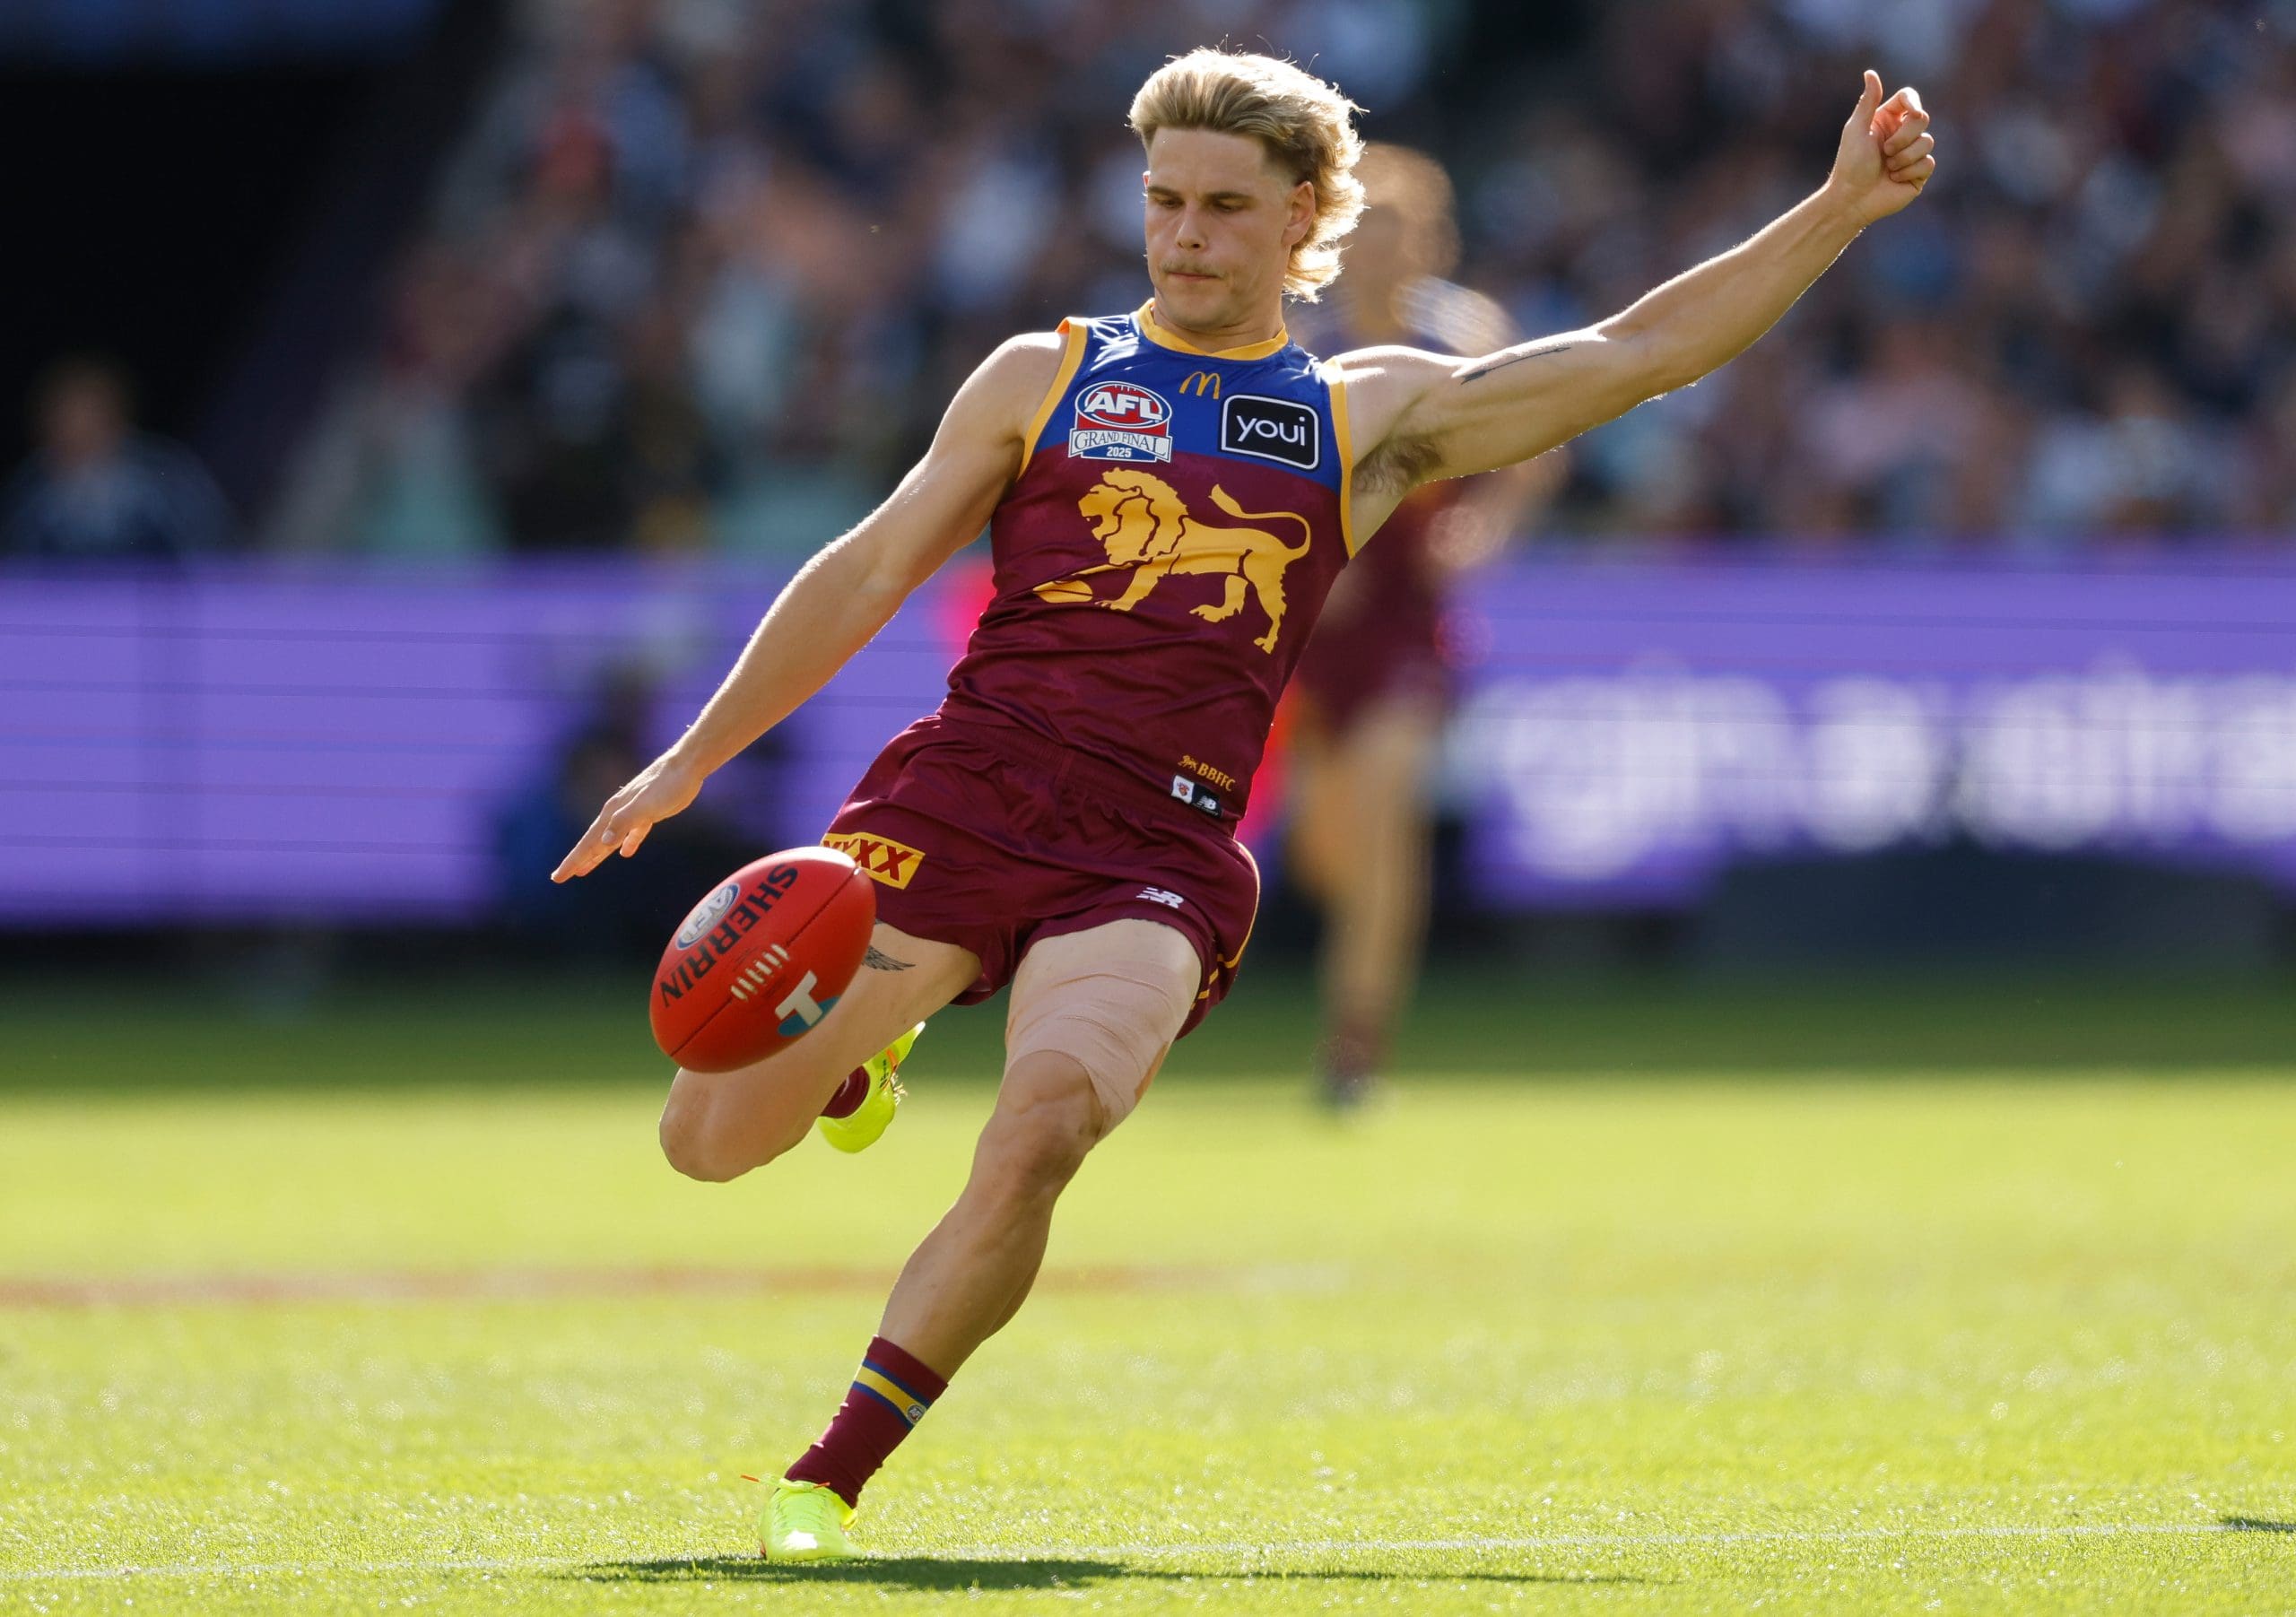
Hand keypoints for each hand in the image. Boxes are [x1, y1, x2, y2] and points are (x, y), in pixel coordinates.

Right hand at [550, 752, 704, 881]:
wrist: (687, 765)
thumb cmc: (667, 785)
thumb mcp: (645, 806)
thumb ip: (624, 822)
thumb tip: (604, 841)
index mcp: (613, 813)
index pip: (589, 842)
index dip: (574, 860)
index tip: (558, 877)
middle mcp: (618, 813)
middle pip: (594, 842)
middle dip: (578, 860)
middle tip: (560, 877)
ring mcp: (633, 812)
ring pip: (610, 839)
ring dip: (598, 855)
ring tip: (585, 869)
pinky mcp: (650, 812)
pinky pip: (633, 833)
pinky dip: (628, 843)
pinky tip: (626, 853)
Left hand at [1827, 69, 1935, 224]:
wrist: (1852, 198)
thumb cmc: (1850, 164)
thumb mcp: (1857, 129)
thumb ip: (1868, 101)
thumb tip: (1870, 72)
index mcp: (1888, 119)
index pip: (1910, 98)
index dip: (1913, 102)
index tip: (1911, 112)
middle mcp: (1902, 133)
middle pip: (1923, 119)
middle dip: (1904, 137)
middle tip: (1885, 151)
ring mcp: (1913, 153)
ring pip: (1928, 142)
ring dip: (1904, 157)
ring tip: (1888, 169)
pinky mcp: (1919, 172)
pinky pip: (1928, 163)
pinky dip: (1909, 172)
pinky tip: (1894, 180)